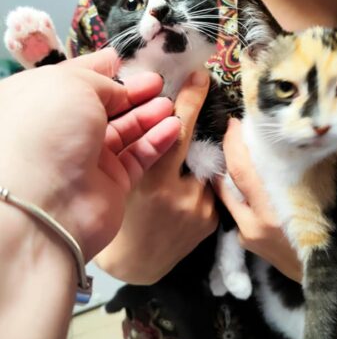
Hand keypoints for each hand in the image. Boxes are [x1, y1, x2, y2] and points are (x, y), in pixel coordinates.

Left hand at [0, 48, 179, 259]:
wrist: (47, 203)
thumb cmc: (50, 130)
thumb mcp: (72, 85)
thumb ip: (101, 80)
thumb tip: (118, 82)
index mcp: (44, 102)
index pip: (80, 79)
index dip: (107, 69)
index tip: (133, 63)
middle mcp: (65, 131)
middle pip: (108, 106)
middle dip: (135, 93)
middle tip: (159, 83)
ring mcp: (88, 159)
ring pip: (126, 132)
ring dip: (150, 116)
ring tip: (170, 105)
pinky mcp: (112, 182)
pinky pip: (138, 157)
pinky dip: (156, 142)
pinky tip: (173, 127)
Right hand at [96, 70, 218, 283]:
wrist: (136, 263)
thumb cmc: (122, 217)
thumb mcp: (125, 181)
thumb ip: (141, 153)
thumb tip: (157, 115)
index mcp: (152, 182)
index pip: (176, 132)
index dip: (190, 100)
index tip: (199, 76)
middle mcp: (181, 195)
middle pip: (200, 143)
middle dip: (202, 115)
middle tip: (203, 89)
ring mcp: (201, 210)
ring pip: (206, 169)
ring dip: (196, 164)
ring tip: (176, 183)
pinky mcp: (211, 221)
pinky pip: (210, 190)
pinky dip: (200, 186)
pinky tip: (184, 201)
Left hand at [216, 118, 336, 304]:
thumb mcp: (333, 199)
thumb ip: (319, 171)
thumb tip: (311, 140)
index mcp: (273, 216)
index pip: (242, 173)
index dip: (233, 145)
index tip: (233, 123)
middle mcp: (253, 227)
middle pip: (225, 185)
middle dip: (225, 155)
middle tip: (231, 133)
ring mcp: (247, 238)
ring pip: (227, 199)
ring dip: (227, 174)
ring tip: (236, 153)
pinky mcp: (246, 244)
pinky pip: (236, 212)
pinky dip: (237, 194)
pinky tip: (246, 183)